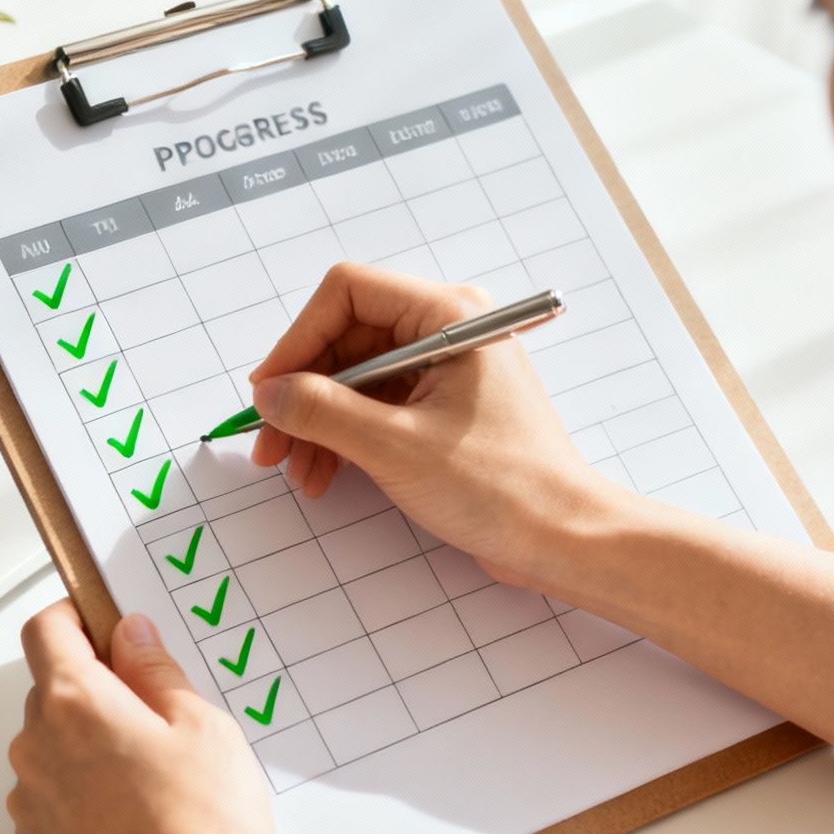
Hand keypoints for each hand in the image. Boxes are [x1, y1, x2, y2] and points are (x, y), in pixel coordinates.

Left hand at [9, 602, 277, 833]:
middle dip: (98, 685)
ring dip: (90, 743)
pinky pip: (54, 795)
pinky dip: (85, 792)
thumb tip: (134, 638)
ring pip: (54, 745)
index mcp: (75, 702)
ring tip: (157, 775)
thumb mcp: (203, 728)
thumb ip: (158, 671)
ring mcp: (33, 801)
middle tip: (158, 709)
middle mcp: (38, 747)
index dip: (76, 614)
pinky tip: (138, 813)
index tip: (102, 617)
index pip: (46, 628)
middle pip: (52, 687)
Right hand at [250, 263, 627, 595]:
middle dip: (303, 391)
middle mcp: (447, 331)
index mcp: (448, 316)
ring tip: (296, 470)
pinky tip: (324, 475)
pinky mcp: (445, 410)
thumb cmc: (499, 486)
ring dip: (318, 421)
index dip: (299, 338)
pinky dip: (345, 437)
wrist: (564, 540)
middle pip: (348, 338)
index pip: (348, 293)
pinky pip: (378, 407)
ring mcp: (447, 371)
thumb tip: (269, 392)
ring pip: (357, 378)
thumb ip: (322, 411)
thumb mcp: (395, 446)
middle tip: (269, 442)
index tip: (268, 390)